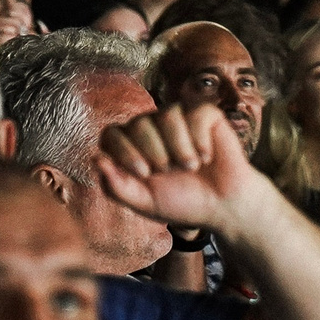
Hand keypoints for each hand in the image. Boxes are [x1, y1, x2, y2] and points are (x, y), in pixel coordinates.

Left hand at [95, 103, 264, 235]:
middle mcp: (152, 128)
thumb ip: (117, 187)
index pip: (112, 134)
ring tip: (191, 166)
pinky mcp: (205, 115)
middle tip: (169, 171)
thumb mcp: (144, 203)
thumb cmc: (182, 203)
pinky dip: (199, 137)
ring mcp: (178, 119)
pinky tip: (207, 156)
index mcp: (131, 147)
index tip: (145, 174)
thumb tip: (96, 159)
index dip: (124, 150)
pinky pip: (195, 113)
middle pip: (139, 123)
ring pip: (167, 114)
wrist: (223, 206)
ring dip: (178, 145)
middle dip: (153, 150)